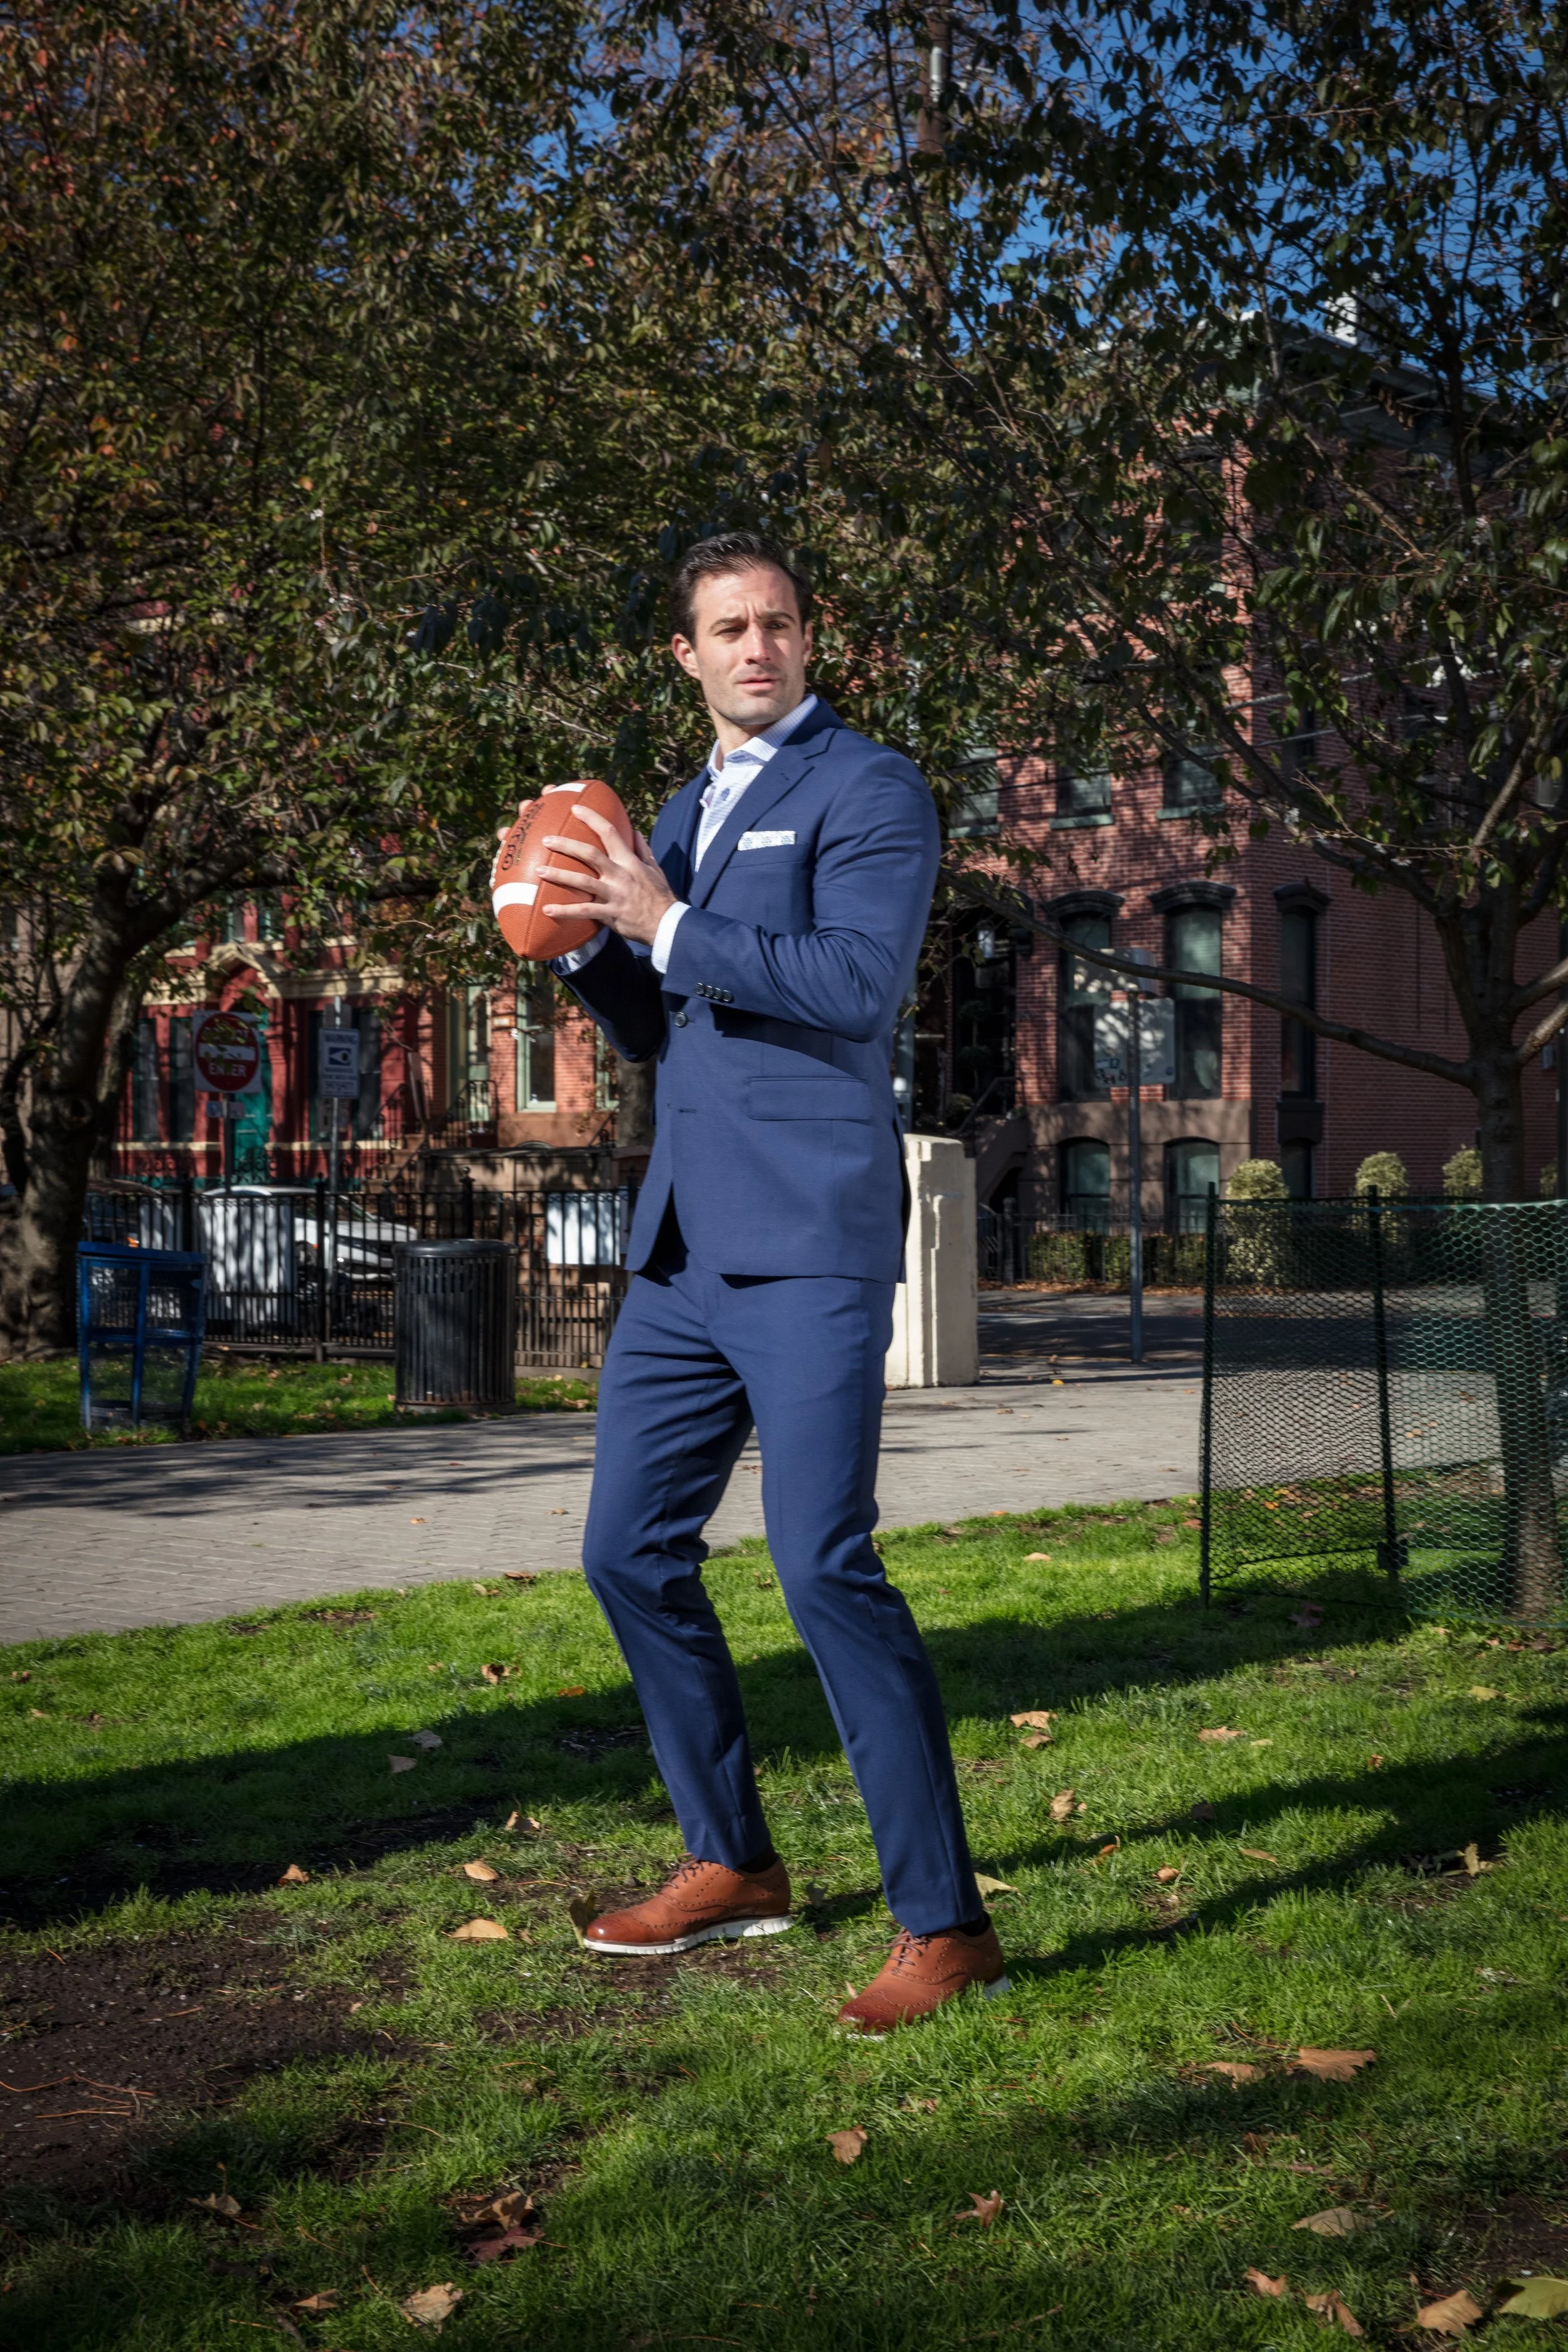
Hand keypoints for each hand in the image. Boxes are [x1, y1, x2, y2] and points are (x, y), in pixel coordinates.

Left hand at [536, 807, 676, 946]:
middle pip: (590, 854)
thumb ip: (643, 850)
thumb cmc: (660, 896)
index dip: (592, 818)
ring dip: (559, 875)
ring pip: (583, 881)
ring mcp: (614, 894)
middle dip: (567, 845)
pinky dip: (565, 911)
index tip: (575, 808)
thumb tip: (635, 831)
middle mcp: (620, 874)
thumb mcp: (655, 869)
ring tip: (539, 870)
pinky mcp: (610, 914)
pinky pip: (584, 911)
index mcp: (630, 861)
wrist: (668, 924)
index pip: (610, 832)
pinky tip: (547, 910)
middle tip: (546, 839)